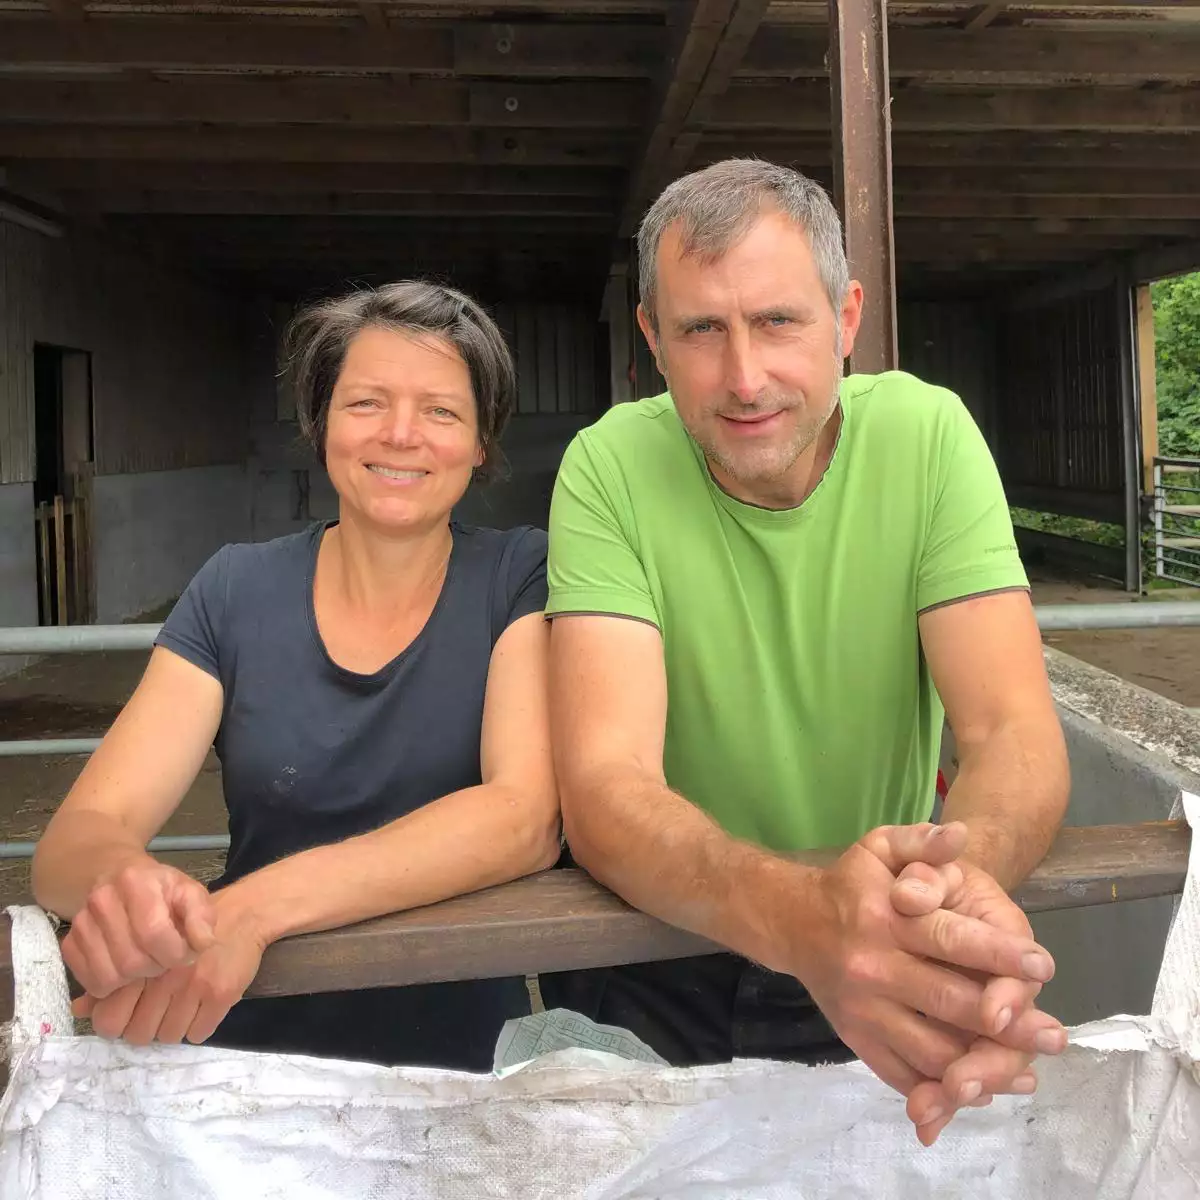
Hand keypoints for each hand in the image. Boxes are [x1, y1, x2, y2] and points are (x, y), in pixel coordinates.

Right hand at [62, 858, 216, 999]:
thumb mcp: (189, 892)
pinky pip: (91, 982)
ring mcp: (81, 923)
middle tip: (164, 957)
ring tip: (146, 960)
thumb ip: (202, 916)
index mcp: (136, 882)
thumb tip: (204, 944)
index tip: (185, 952)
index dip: (176, 953)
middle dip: (157, 966)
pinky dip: (113, 984)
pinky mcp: (69, 944)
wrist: (115, 875)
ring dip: (134, 979)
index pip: (154, 934)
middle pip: (132, 960)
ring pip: (110, 976)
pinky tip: (125, 966)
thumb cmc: (159, 888)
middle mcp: (102, 900)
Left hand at [73, 890, 264, 1045]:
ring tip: (178, 1010)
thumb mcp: (144, 941)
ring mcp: (194, 986)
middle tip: (154, 1013)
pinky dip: (197, 1027)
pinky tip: (199, 1009)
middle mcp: (164, 977)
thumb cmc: (187, 926)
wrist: (243, 914)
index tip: (129, 1012)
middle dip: (144, 1028)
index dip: (115, 1023)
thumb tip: (79, 1008)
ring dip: (172, 1028)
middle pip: (138, 1034)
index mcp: (141, 964)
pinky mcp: (221, 994)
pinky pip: (199, 1033)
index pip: (109, 1018)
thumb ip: (110, 973)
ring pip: (169, 1036)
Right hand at [788, 824, 1056, 1117]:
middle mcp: (871, 968)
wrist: (793, 924)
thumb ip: (920, 842)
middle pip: (947, 1002)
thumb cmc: (850, 884)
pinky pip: (904, 1075)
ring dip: (981, 1067)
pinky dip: (943, 1089)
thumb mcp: (879, 847)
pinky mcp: (857, 1041)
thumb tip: (959, 835)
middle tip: (1054, 1035)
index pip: (947, 938)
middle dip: (1006, 1022)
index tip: (1044, 965)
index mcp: (883, 920)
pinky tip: (982, 1090)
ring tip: (1027, 1070)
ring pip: (929, 1050)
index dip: (998, 954)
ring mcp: (863, 1011)